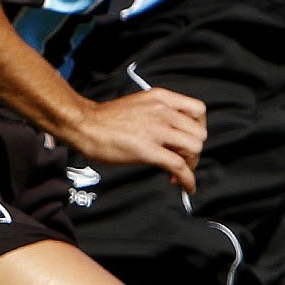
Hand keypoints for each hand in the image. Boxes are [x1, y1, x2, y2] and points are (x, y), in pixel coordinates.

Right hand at [61, 85, 207, 192]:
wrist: (85, 125)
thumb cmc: (106, 119)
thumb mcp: (140, 105)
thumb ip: (160, 114)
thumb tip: (174, 135)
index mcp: (161, 98)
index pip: (198, 110)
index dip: (198, 128)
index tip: (189, 140)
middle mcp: (163, 112)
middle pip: (199, 133)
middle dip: (194, 150)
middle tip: (182, 159)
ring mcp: (157, 130)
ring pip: (194, 148)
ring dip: (191, 164)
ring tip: (178, 172)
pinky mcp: (149, 150)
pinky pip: (180, 166)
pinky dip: (188, 179)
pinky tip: (186, 186)